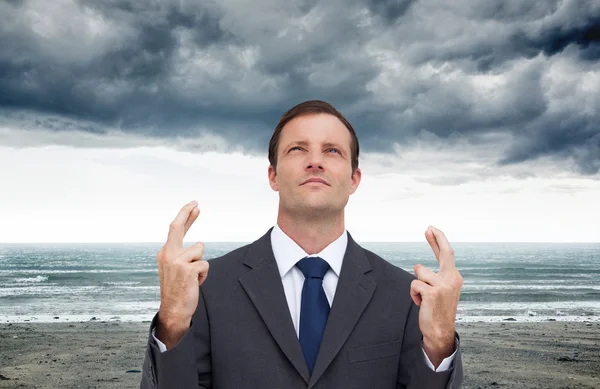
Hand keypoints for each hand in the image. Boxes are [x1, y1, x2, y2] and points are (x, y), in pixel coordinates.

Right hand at [155, 200, 208, 348]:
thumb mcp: (176, 268)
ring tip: (193, 277)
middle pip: (177, 227)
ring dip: (201, 263)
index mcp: (165, 253)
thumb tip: (198, 242)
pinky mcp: (187, 269)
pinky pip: (204, 264)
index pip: (175, 229)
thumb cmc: (178, 289)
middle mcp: (167, 254)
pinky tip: (195, 283)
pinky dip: (204, 274)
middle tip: (196, 203)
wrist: (174, 310)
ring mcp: (176, 261)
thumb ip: (183, 254)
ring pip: (199, 249)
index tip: (193, 205)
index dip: (185, 216)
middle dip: (186, 213)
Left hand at [410, 225, 462, 367]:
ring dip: (416, 285)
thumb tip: (418, 265)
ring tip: (423, 298)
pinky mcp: (433, 292)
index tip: (431, 230)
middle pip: (445, 253)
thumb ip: (433, 276)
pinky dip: (413, 293)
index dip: (438, 241)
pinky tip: (421, 303)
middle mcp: (452, 279)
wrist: (440, 331)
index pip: (446, 255)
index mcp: (454, 278)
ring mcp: (444, 285)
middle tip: (428, 227)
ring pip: (420, 271)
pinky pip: (414, 284)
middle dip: (437, 239)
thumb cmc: (436, 310)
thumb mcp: (440, 291)